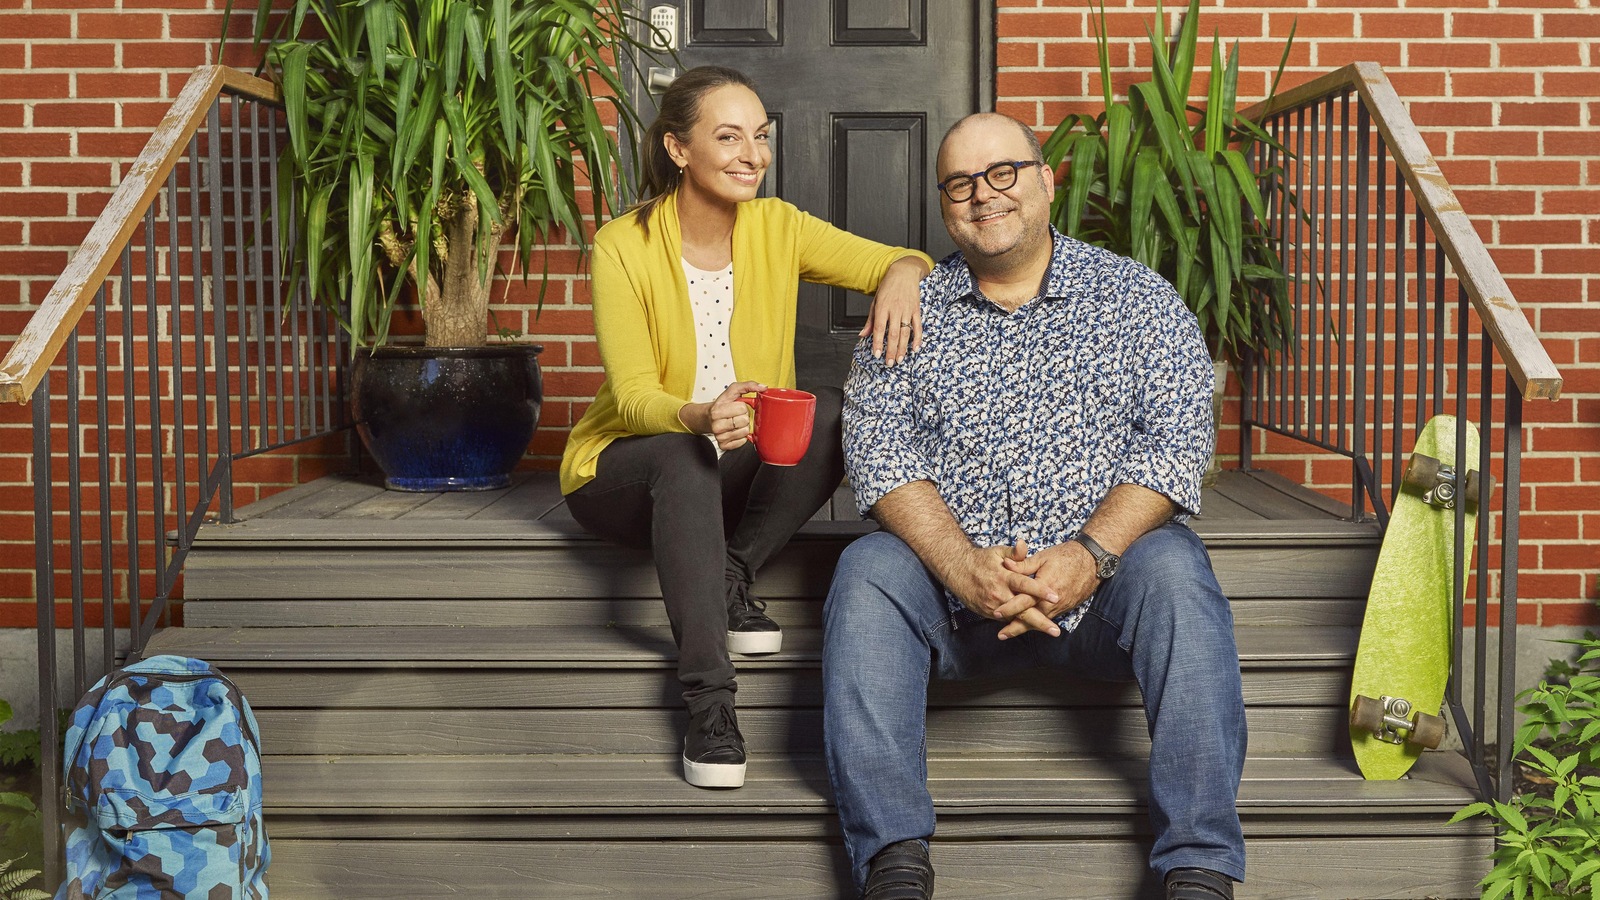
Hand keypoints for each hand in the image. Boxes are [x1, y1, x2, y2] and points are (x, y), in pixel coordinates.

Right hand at [706, 381, 765, 450]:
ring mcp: (720, 437)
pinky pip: (742, 442)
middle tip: (737, 415)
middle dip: (744, 417)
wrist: (708, 418)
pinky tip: (735, 430)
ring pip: (745, 432)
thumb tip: (763, 387)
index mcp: (717, 411)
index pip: (742, 409)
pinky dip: (742, 436)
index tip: (737, 407)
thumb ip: (748, 386)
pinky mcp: (724, 446)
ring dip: (744, 427)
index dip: (743, 407)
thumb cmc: (722, 405)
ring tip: (736, 423)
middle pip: (744, 421)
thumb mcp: (733, 391)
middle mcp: (717, 425)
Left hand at [859, 257, 926, 366]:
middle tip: (889, 363)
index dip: (878, 342)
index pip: (879, 328)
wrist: (904, 272)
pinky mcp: (916, 310)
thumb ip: (870, 320)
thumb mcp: (875, 301)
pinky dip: (917, 338)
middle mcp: (895, 309)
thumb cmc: (888, 287)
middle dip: (891, 350)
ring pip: (905, 332)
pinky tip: (915, 348)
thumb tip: (863, 335)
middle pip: (893, 334)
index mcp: (882, 307)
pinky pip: (918, 326)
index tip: (876, 354)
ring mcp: (907, 310)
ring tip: (900, 359)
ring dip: (903, 348)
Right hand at [946, 539, 1061, 632]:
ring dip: (1033, 625)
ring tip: (1051, 631)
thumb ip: (1014, 553)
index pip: (1025, 585)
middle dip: (1040, 622)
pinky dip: (1020, 622)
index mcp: (1003, 577)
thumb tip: (1024, 545)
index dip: (1041, 591)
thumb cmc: (981, 560)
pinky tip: (1034, 626)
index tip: (1056, 597)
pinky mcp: (987, 613)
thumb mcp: (997, 552)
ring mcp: (992, 606)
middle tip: (1056, 631)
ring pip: (1015, 618)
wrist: (957, 571)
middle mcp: (998, 594)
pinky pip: (1007, 619)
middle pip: (1022, 611)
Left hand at [996, 541, 1099, 638]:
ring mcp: (1061, 606)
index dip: (1009, 608)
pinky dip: (1038, 622)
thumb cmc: (1066, 556)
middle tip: (1001, 636)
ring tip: (1010, 633)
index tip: (996, 613)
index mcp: (1044, 586)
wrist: (1092, 561)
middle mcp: (1053, 600)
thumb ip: (1023, 564)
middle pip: (1031, 618)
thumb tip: (1005, 565)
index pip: (1023, 600)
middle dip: (1015, 628)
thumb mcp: (1043, 557)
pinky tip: (1028, 625)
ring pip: (1040, 620)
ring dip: (1025, 627)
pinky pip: (1049, 617)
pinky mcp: (1066, 607)